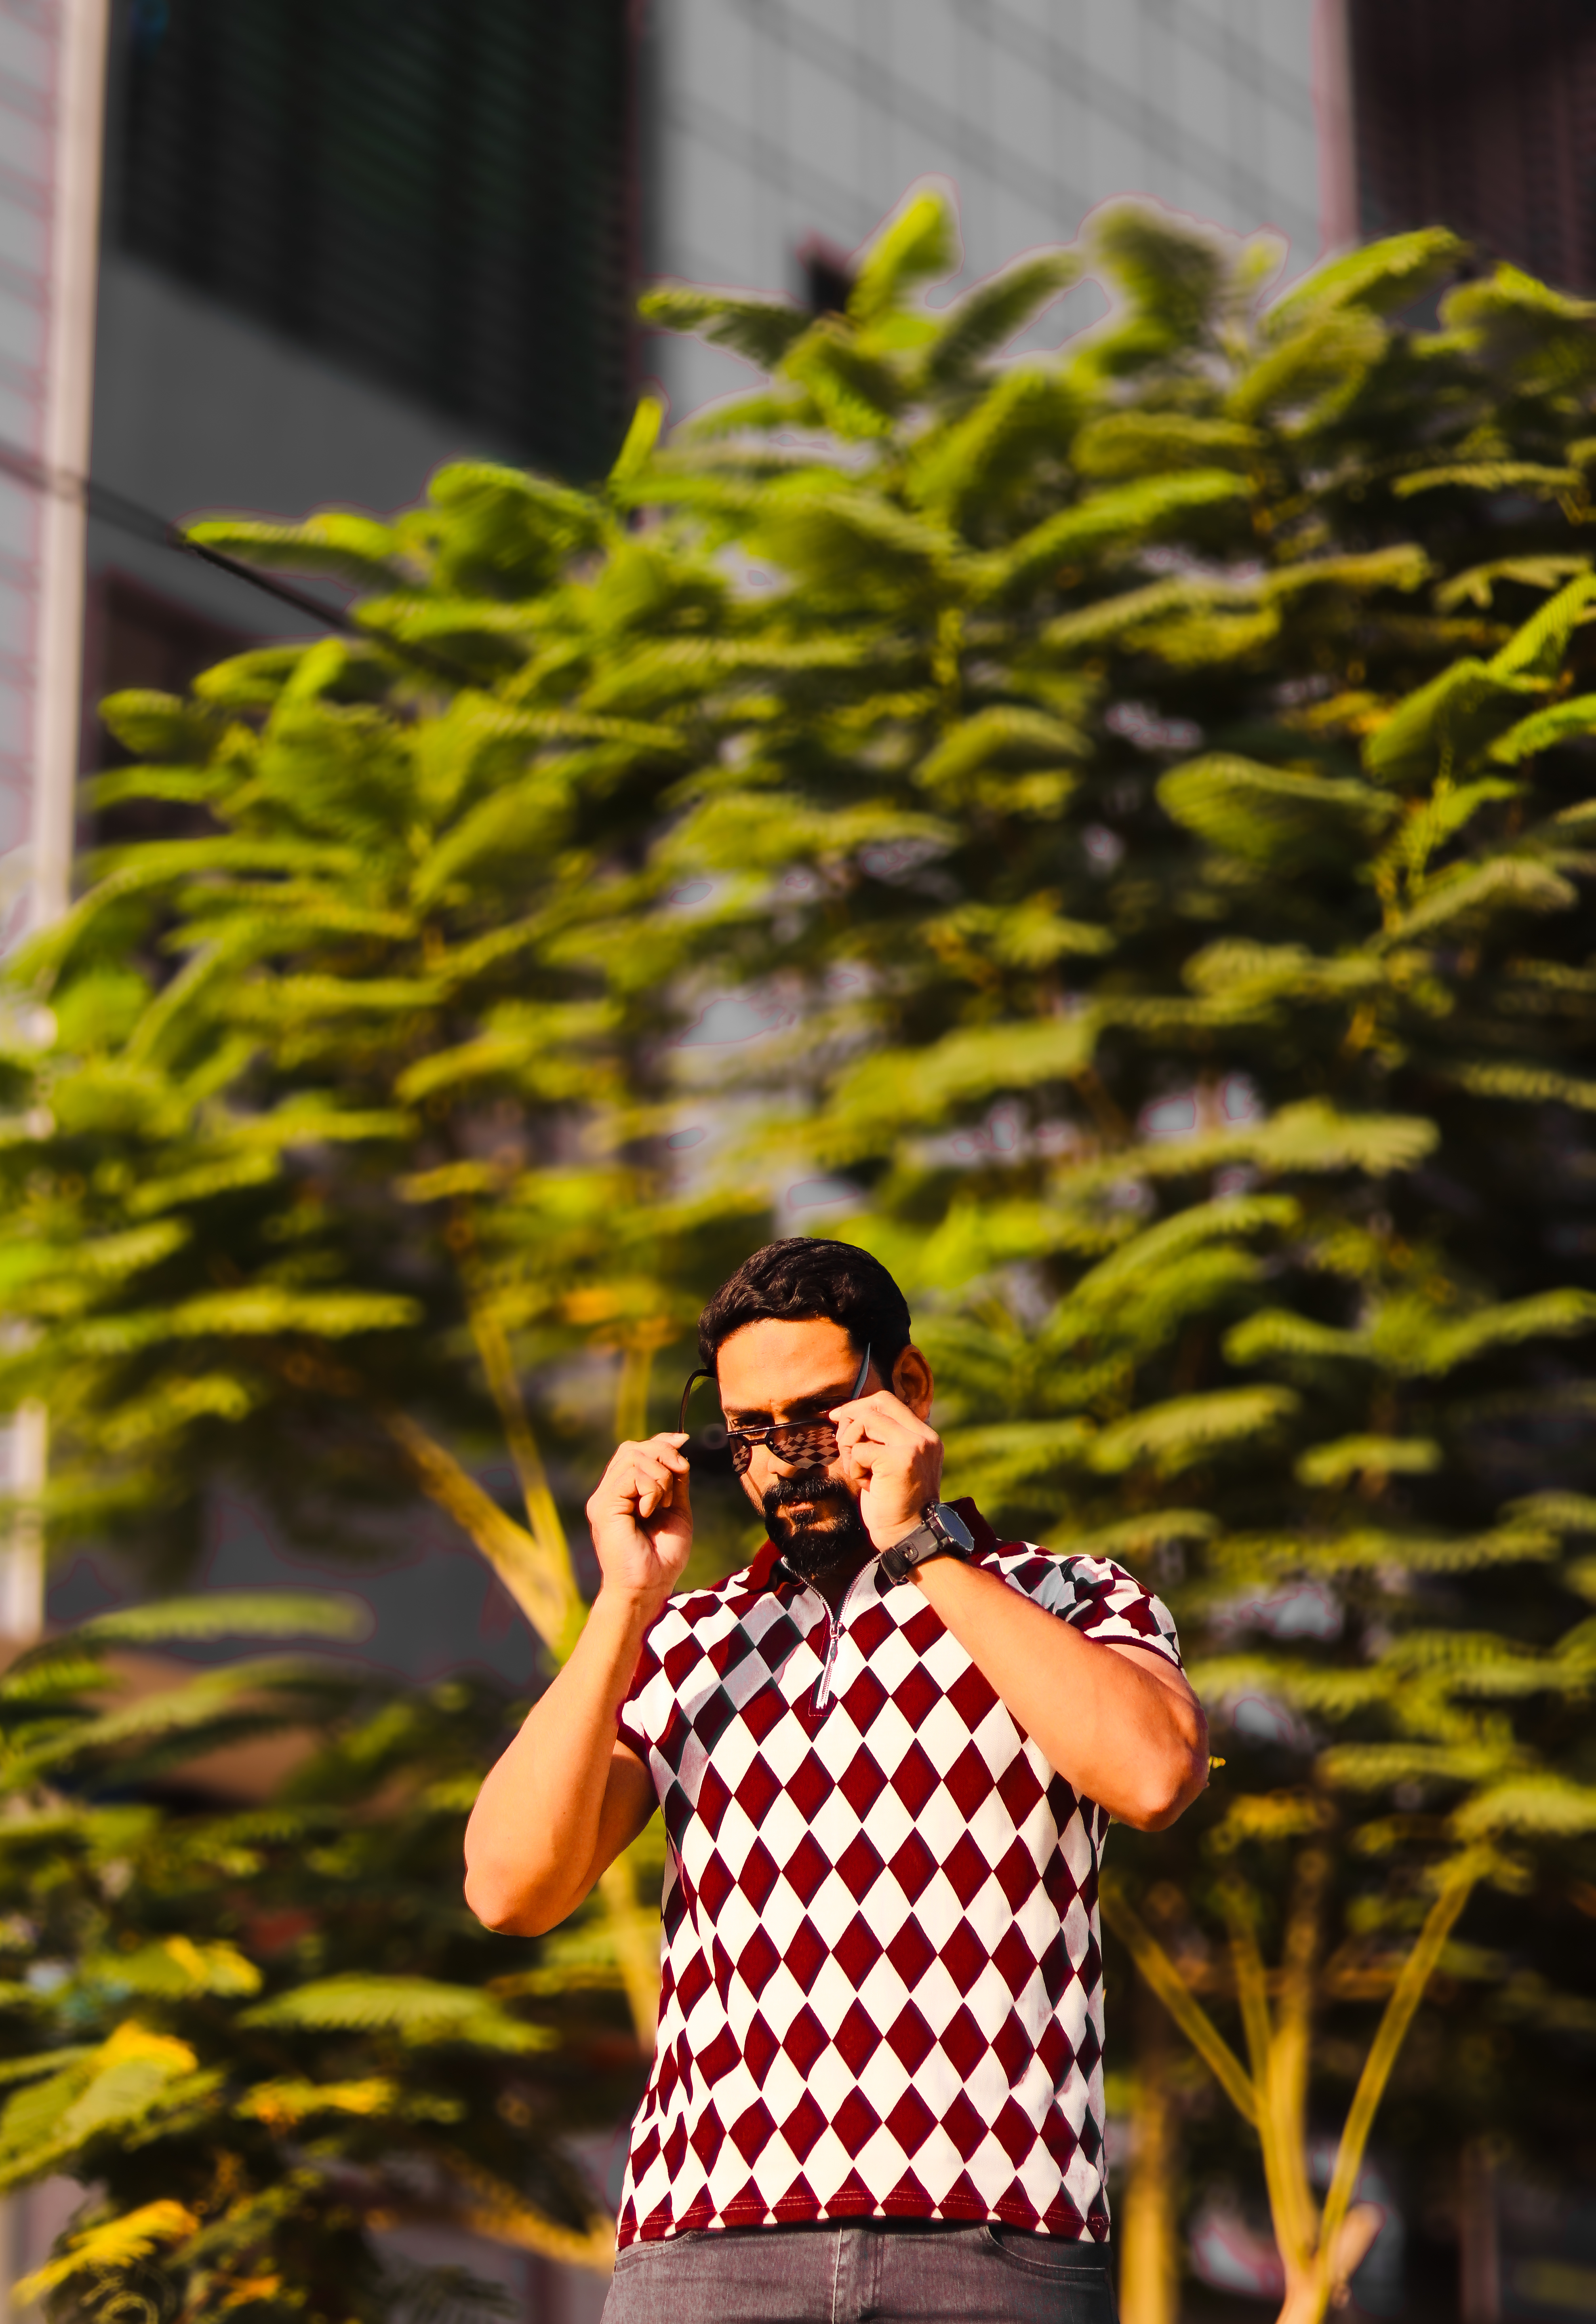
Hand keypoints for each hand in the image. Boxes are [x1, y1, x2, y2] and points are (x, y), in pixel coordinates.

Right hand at [586, 1433, 692, 1615]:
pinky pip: (631, 1476)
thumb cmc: (663, 1557)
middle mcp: (609, 1492)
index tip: (683, 1441)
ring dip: (660, 1477)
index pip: (636, 1451)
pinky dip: (651, 1489)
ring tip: (662, 1505)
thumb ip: (675, 1479)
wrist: (649, 1588)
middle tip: (679, 1475)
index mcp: (624, 1493)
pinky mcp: (603, 1507)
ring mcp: (603, 1499)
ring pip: (633, 1457)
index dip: (660, 1441)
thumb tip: (679, 1444)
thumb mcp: (676, 1509)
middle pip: (633, 1448)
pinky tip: (650, 1511)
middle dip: (663, 1454)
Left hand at [828, 1391, 943, 1549]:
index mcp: (924, 1436)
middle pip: (878, 1403)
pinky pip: (859, 1449)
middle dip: (851, 1417)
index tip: (838, 1417)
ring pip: (866, 1421)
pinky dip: (853, 1467)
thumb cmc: (893, 1505)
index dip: (859, 1405)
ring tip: (857, 1470)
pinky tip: (865, 1484)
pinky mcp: (899, 1459)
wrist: (908, 1536)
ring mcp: (913, 1446)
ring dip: (850, 1445)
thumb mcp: (890, 1465)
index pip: (888, 1402)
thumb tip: (848, 1415)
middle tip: (841, 1441)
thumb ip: (881, 1440)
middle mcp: (923, 1436)